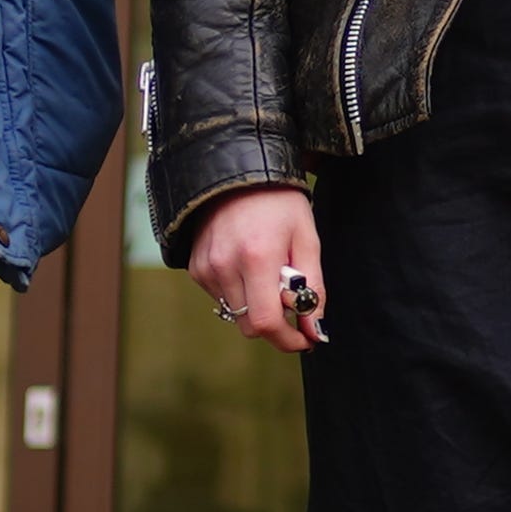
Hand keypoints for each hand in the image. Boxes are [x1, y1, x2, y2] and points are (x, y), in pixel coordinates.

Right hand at [192, 185, 327, 351]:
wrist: (238, 173)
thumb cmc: (280, 203)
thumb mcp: (307, 239)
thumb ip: (313, 288)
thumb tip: (315, 329)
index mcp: (257, 258)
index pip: (267, 322)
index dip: (288, 339)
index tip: (305, 338)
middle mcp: (225, 266)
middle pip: (250, 326)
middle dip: (275, 325)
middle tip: (292, 305)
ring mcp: (206, 268)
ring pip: (235, 314)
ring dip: (257, 306)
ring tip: (269, 273)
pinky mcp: (195, 268)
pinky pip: (221, 298)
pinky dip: (239, 292)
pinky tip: (248, 266)